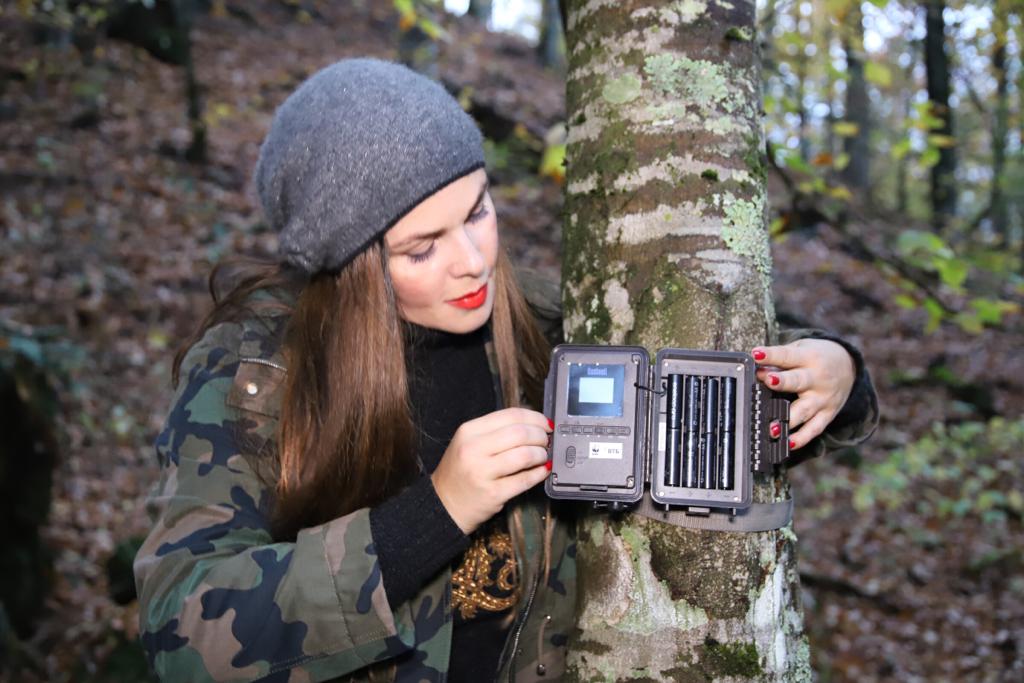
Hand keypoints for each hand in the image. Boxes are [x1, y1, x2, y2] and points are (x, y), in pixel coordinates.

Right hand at [431, 408, 551, 533]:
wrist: (444, 504)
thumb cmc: (461, 471)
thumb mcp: (469, 443)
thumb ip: (496, 432)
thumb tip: (533, 425)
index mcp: (469, 431)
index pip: (510, 415)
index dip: (535, 418)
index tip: (545, 424)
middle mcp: (473, 449)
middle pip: (520, 433)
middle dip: (540, 436)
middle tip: (546, 441)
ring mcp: (482, 472)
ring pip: (524, 455)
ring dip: (541, 455)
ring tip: (543, 457)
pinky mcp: (493, 493)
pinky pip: (524, 480)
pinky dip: (539, 474)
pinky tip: (542, 471)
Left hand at [751, 339, 854, 449]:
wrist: (849, 366)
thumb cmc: (817, 357)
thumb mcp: (800, 350)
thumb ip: (780, 360)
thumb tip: (757, 370)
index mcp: (809, 358)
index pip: (788, 356)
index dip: (771, 355)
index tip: (756, 354)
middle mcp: (817, 379)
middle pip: (798, 381)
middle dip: (782, 381)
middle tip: (768, 381)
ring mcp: (823, 399)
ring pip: (804, 410)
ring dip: (788, 419)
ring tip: (772, 427)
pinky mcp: (827, 414)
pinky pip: (814, 428)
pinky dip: (802, 438)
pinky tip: (789, 444)